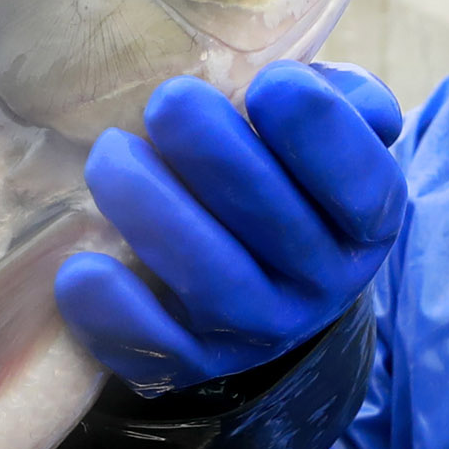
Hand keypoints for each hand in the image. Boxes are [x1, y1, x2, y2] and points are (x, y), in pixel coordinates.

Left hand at [57, 64, 410, 389]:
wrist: (267, 273)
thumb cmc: (290, 172)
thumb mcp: (335, 130)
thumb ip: (341, 99)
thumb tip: (309, 85)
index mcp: (368, 220)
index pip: (361, 182)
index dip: (318, 129)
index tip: (271, 85)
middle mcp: (325, 285)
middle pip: (275, 224)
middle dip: (214, 153)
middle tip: (167, 102)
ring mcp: (263, 332)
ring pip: (215, 285)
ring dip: (155, 214)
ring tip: (112, 154)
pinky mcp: (199, 364)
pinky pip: (159, 351)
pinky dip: (114, 314)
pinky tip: (79, 268)